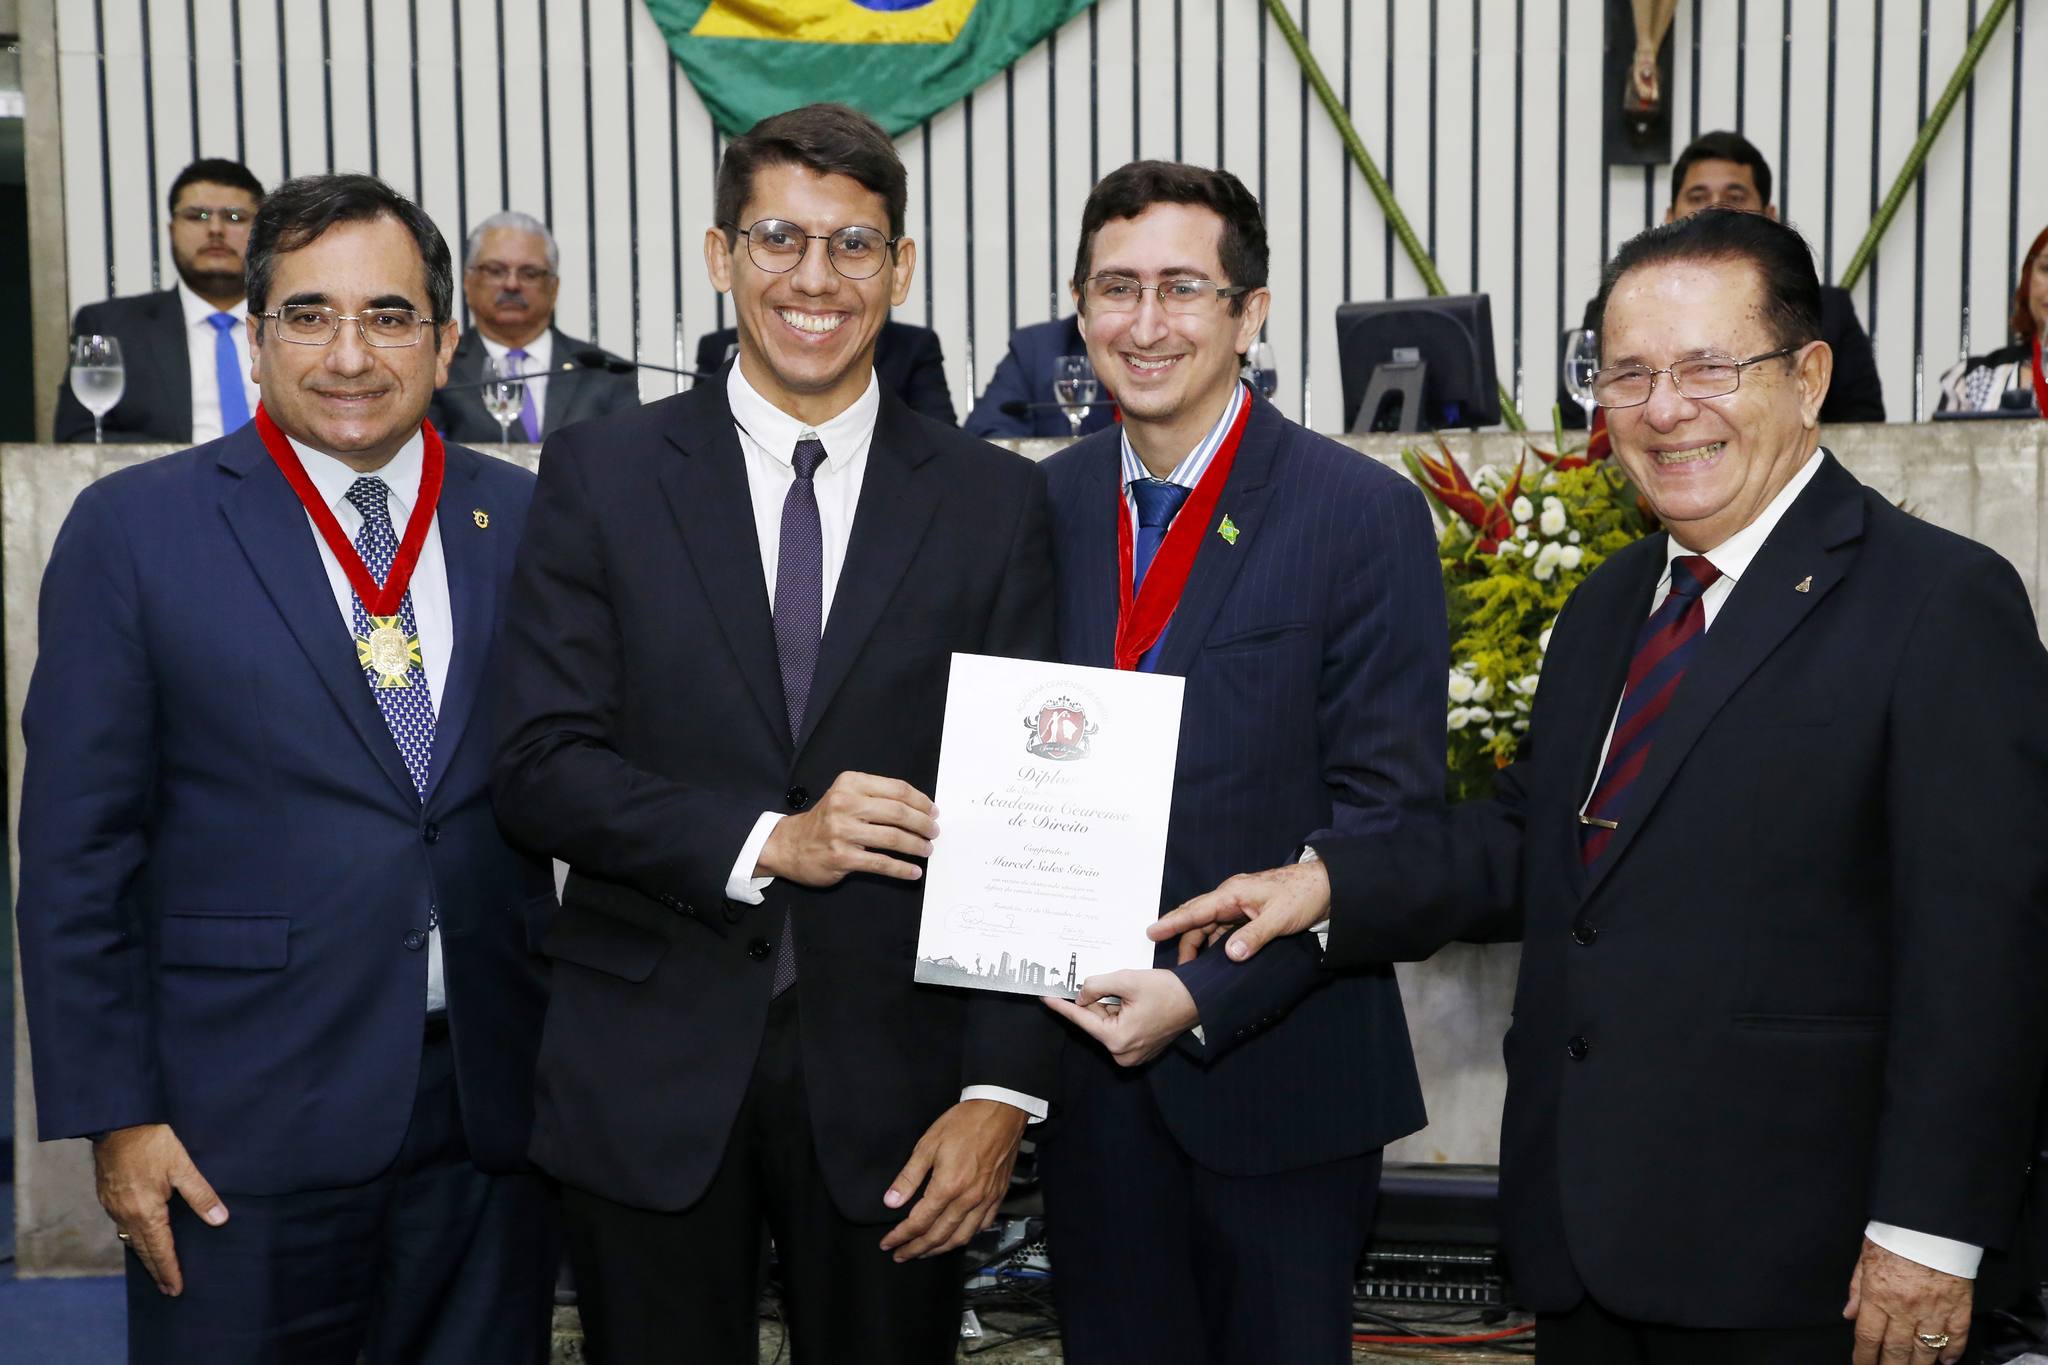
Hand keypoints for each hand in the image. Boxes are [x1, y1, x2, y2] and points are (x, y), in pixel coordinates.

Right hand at [93, 1123, 228, 1295]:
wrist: (117, 1122)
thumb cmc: (152, 1142)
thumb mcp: (183, 1166)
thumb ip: (201, 1194)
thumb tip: (220, 1219)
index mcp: (146, 1212)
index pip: (160, 1250)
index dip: (169, 1270)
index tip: (176, 1289)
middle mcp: (126, 1215)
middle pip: (143, 1250)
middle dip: (156, 1270)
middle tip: (167, 1288)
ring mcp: (113, 1206)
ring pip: (130, 1238)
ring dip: (144, 1254)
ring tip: (155, 1267)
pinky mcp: (107, 1196)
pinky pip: (121, 1225)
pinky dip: (132, 1236)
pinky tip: (139, 1236)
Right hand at [756, 771, 936, 887]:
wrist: (790, 845)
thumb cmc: (825, 820)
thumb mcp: (845, 795)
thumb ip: (875, 796)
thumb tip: (918, 809)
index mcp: (851, 783)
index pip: (897, 789)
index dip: (921, 802)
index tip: (933, 811)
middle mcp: (845, 803)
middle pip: (898, 812)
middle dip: (922, 824)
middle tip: (933, 832)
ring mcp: (842, 831)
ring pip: (892, 837)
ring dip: (916, 845)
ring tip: (927, 850)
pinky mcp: (842, 857)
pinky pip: (881, 863)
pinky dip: (902, 868)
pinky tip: (914, 871)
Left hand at [878, 1100, 1027, 1261]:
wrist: (1000, 1110)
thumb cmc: (965, 1122)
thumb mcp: (928, 1144)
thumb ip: (909, 1176)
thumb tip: (892, 1201)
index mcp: (948, 1186)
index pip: (919, 1222)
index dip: (901, 1237)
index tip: (888, 1243)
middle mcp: (968, 1199)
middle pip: (938, 1236)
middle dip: (916, 1249)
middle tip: (901, 1255)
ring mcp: (986, 1199)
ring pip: (961, 1237)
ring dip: (940, 1249)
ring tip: (924, 1252)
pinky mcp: (998, 1195)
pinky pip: (982, 1226)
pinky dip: (966, 1237)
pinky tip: (957, 1236)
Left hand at [1043, 969, 1200, 1067]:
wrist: (1198, 999)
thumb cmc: (1167, 990)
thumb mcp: (1126, 980)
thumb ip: (1096, 985)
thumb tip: (1080, 994)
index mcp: (1117, 1039)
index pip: (1081, 1019)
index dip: (1061, 1006)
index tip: (1044, 997)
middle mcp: (1123, 1054)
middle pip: (1095, 1021)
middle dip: (1095, 1001)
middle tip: (1098, 982)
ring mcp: (1132, 1055)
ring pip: (1106, 1023)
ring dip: (1109, 1005)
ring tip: (1128, 992)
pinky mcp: (1140, 1050)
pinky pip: (1118, 1028)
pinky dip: (1118, 1012)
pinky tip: (1132, 1000)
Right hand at [1149, 860, 1332, 961]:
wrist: (1327, 886)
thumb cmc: (1303, 896)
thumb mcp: (1280, 919)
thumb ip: (1254, 937)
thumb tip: (1230, 955)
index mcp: (1233, 893)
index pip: (1196, 910)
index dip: (1173, 922)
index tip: (1152, 931)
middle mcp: (1232, 896)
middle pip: (1198, 917)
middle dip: (1182, 936)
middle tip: (1172, 959)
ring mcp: (1240, 904)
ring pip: (1211, 924)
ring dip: (1200, 942)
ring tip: (1192, 965)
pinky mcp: (1250, 912)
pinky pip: (1225, 927)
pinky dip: (1216, 942)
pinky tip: (1215, 957)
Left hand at [1843, 1238, 1970, 1363]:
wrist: (1931, 1222)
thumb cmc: (1895, 1235)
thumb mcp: (1865, 1256)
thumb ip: (1857, 1287)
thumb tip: (1849, 1314)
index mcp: (1878, 1294)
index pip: (1867, 1337)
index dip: (1863, 1357)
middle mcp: (1905, 1308)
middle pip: (1895, 1350)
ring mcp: (1934, 1310)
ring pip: (1925, 1349)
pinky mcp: (1958, 1306)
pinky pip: (1956, 1336)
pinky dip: (1952, 1352)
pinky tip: (1945, 1362)